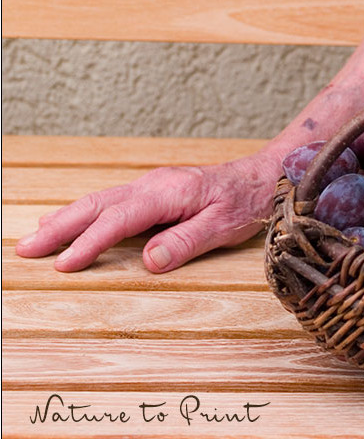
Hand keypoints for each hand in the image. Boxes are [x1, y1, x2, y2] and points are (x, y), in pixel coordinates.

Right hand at [15, 153, 281, 272]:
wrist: (262, 175)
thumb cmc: (246, 201)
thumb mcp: (223, 226)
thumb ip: (185, 242)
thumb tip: (149, 261)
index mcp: (167, 193)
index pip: (118, 220)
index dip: (89, 243)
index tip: (63, 264)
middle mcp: (153, 185)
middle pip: (96, 205)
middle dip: (60, 227)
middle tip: (26, 249)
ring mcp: (152, 185)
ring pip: (99, 200)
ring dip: (66, 218)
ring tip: (36, 236)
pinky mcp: (155, 190)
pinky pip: (112, 201)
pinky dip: (86, 212)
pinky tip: (72, 219)